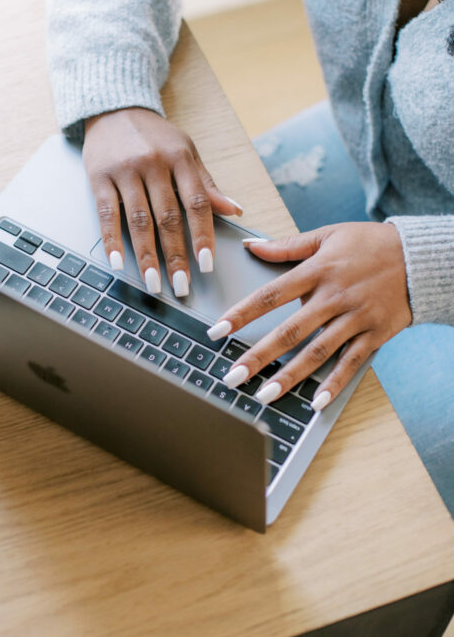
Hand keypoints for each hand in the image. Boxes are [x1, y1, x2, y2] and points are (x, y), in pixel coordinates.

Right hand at [83, 107, 242, 296]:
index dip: (202, 236)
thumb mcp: (185, 150)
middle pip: (168, 217)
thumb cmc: (153, 135)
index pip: (196, 203)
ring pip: (139, 220)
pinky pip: (107, 214)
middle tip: (181, 286)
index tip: (207, 265)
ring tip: (153, 282)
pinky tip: (118, 262)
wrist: (113, 107)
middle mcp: (153, 164)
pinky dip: (112, 240)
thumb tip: (235, 209)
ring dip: (147, 255)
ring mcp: (125, 170)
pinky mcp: (99, 177)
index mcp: (180, 158)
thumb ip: (206, 183)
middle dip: (176, 255)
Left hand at [207, 222, 411, 409]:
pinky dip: (334, 383)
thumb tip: (252, 245)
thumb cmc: (369, 243)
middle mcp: (334, 297)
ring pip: (317, 352)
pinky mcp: (375, 334)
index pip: (271, 294)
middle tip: (232, 376)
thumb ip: (287, 246)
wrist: (420, 256)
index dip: (242, 313)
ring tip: (263, 395)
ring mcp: (355, 318)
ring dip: (289, 376)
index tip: (216, 330)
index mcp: (317, 270)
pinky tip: (315, 402)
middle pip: (290, 331)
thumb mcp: (327, 235)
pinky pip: (351, 363)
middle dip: (258, 356)